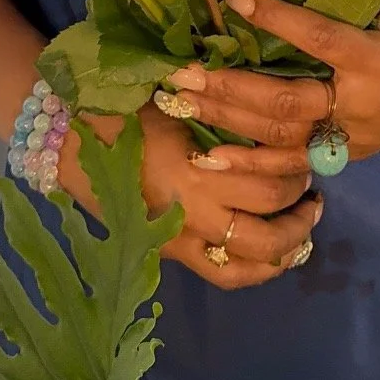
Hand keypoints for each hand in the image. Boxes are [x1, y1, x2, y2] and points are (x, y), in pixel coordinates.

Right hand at [136, 98, 322, 288]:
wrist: (68, 145)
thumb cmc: (124, 114)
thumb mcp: (178, 105)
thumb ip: (222, 116)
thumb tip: (273, 114)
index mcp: (196, 174)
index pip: (268, 182)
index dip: (296, 169)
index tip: (307, 152)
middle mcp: (195, 215)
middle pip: (270, 228)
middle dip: (299, 212)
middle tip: (311, 191)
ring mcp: (182, 241)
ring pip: (253, 262)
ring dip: (288, 247)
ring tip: (301, 224)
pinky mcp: (171, 255)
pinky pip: (226, 274)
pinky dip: (257, 270)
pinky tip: (273, 253)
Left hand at [161, 0, 379, 160]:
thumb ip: (340, 10)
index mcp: (376, 59)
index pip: (318, 39)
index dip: (276, 18)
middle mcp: (360, 105)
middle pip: (287, 101)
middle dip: (231, 88)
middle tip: (183, 73)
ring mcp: (352, 138)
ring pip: (281, 137)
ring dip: (228, 121)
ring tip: (184, 106)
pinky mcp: (345, 157)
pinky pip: (291, 164)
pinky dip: (250, 162)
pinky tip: (211, 159)